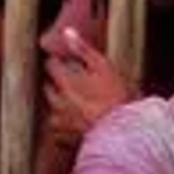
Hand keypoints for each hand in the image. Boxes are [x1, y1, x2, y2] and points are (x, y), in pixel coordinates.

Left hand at [41, 26, 132, 144]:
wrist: (124, 133)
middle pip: (48, 88)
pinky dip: (66, 125)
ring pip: (53, 110)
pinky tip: (80, 123)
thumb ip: (83, 50)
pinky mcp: (64, 141)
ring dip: (61, 106)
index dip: (58, 62)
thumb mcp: (103, 67)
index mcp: (64, 84)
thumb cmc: (117, 99)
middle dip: (57, 83)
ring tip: (79, 105)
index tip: (65, 62)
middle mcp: (57, 104)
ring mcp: (60, 124)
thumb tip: (67, 32)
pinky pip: (59, 130)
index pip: (50, 66)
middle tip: (74, 82)